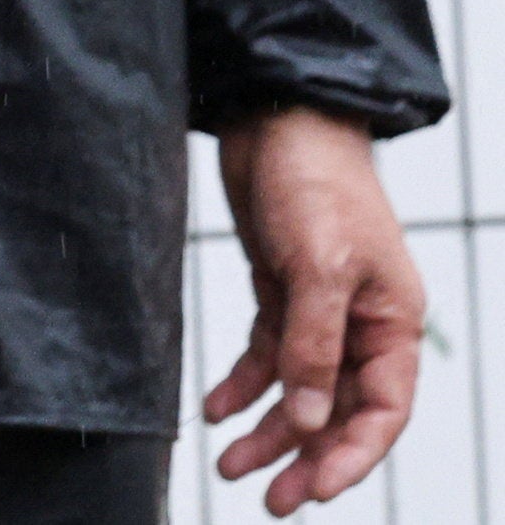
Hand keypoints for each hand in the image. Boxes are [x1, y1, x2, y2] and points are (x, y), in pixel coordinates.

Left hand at [208, 107, 423, 510]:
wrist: (280, 120)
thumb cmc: (317, 184)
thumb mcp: (320, 268)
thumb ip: (313, 346)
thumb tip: (308, 419)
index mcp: (393, 325)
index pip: (382, 411)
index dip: (350, 456)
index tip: (312, 491)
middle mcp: (361, 325)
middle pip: (337, 410)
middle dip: (303, 456)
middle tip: (268, 500)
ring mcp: (319, 310)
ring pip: (297, 390)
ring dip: (266, 429)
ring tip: (229, 466)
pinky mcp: (280, 292)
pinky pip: (266, 355)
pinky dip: (242, 385)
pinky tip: (214, 409)